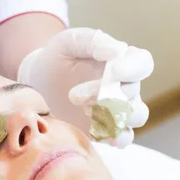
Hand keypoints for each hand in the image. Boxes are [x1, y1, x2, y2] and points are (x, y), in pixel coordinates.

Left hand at [18, 28, 153, 147]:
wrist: (37, 85)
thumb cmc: (56, 58)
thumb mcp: (68, 42)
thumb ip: (93, 41)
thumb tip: (118, 51)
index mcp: (121, 62)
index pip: (142, 64)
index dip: (132, 69)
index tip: (113, 71)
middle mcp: (124, 87)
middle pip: (134, 93)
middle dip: (106, 95)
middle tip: (74, 96)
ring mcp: (117, 111)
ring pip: (137, 117)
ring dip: (114, 116)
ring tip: (84, 110)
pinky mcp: (106, 131)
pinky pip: (124, 138)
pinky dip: (115, 137)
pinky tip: (93, 129)